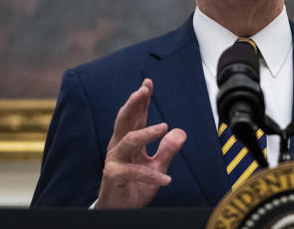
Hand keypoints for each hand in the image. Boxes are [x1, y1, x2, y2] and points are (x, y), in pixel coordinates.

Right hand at [96, 79, 186, 208]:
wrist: (121, 210)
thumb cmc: (134, 187)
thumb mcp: (156, 167)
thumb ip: (167, 150)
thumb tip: (180, 132)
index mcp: (128, 142)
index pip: (135, 117)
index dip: (141, 100)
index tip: (148, 83)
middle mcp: (118, 147)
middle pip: (124, 120)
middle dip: (133, 103)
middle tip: (143, 90)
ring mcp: (114, 160)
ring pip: (129, 140)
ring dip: (146, 132)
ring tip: (164, 126)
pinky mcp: (114, 175)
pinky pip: (134, 171)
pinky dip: (151, 175)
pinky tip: (165, 178)